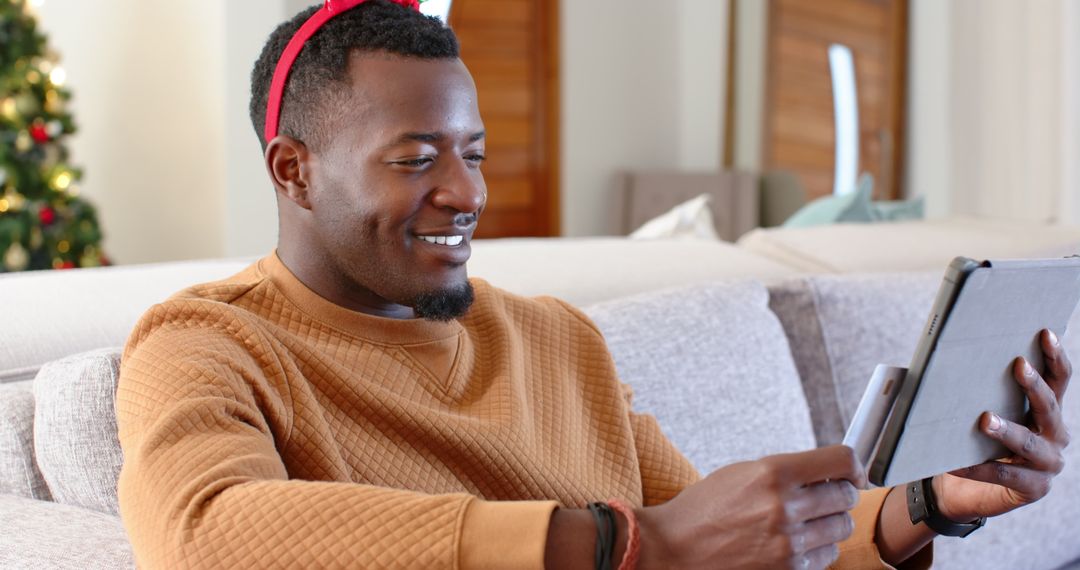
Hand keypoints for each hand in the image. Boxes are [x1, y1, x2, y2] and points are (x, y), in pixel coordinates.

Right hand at [638, 445, 865, 569]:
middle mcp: (784, 506)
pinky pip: (826, 557)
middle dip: (839, 495)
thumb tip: (830, 470)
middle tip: (823, 499)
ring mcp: (788, 542)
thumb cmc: (704, 509)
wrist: (673, 548)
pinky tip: (792, 544)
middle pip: (845, 496)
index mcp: (772, 472)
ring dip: (829, 524)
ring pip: (840, 528)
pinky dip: (817, 550)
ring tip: (804, 523)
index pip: (841, 460)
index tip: (852, 473)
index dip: (853, 465)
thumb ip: (786, 471)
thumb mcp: (742, 473)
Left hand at [934, 329, 1070, 521]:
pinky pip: (1005, 475)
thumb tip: (946, 353)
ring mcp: (1048, 464)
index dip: (1054, 357)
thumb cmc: (968, 439)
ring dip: (1007, 430)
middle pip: (1050, 406)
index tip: (1045, 333)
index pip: (1058, 379)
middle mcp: (1054, 435)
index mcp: (1046, 410)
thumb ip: (974, 387)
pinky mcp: (1034, 488)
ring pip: (1029, 443)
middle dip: (1034, 386)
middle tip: (1018, 365)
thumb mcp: (974, 409)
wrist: (959, 486)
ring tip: (984, 419)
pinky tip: (958, 461)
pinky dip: (980, 467)